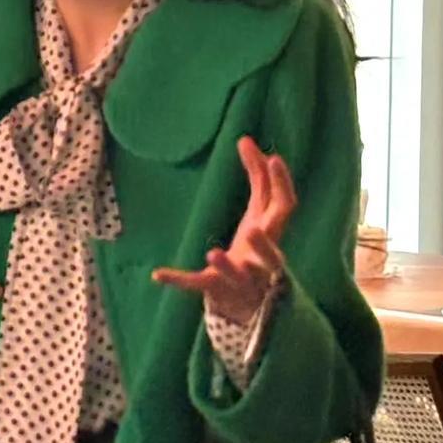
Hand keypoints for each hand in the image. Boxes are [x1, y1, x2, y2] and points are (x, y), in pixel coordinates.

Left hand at [152, 136, 295, 323]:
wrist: (249, 302)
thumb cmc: (255, 250)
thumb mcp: (257, 213)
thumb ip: (256, 179)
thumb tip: (246, 140)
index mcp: (271, 234)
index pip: (284, 207)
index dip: (281, 182)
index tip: (272, 156)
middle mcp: (262, 257)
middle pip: (271, 250)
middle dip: (267, 232)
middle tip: (256, 218)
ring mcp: (241, 276)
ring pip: (238, 274)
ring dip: (227, 265)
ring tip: (212, 252)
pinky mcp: (216, 289)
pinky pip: (198, 284)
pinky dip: (178, 279)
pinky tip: (158, 274)